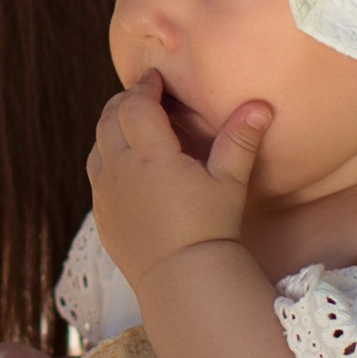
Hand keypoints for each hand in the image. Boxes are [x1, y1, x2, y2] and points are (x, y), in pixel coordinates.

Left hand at [88, 72, 269, 289]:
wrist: (183, 278)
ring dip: (111, 128)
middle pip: (109, 119)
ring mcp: (105, 193)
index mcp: (150, 155)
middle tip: (142, 95)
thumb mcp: (229, 182)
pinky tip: (123, 163)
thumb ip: (240, 140)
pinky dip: (105, 157)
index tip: (155, 79)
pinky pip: (95, 174)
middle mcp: (120, 169)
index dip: (144, 87)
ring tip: (131, 124)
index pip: (136, 104)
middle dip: (124, 102)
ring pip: (97, 145)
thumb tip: (261, 105)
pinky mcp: (101, 215)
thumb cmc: (211, 228)